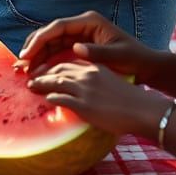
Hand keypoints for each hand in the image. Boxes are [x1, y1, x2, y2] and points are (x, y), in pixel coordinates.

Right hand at [19, 11, 155, 79]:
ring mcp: (78, 35)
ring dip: (37, 54)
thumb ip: (99, 53)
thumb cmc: (137, 59)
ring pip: (50, 41)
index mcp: (89, 21)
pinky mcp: (78, 46)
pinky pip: (57, 50)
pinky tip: (37, 70)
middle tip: (21, 63)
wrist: (148, 66)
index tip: (28, 54)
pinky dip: (46, 59)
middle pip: (50, 32)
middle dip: (34, 46)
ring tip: (24, 68)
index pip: (58, 27)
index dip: (41, 39)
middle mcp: (80, 25)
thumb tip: (76, 48)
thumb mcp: (120, 56)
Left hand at [27, 61, 168, 138]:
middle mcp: (87, 76)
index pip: (66, 63)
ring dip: (41, 84)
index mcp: (94, 68)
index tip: (42, 70)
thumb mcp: (111, 81)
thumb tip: (84, 86)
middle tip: (30, 76)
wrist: (144, 111)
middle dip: (42, 73)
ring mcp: (84, 90)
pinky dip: (51, 98)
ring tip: (31, 86)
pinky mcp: (84, 105)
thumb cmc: (131, 100)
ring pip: (55, 82)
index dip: (52, 66)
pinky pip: (60, 99)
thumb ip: (95, 80)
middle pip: (58, 70)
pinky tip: (46, 100)